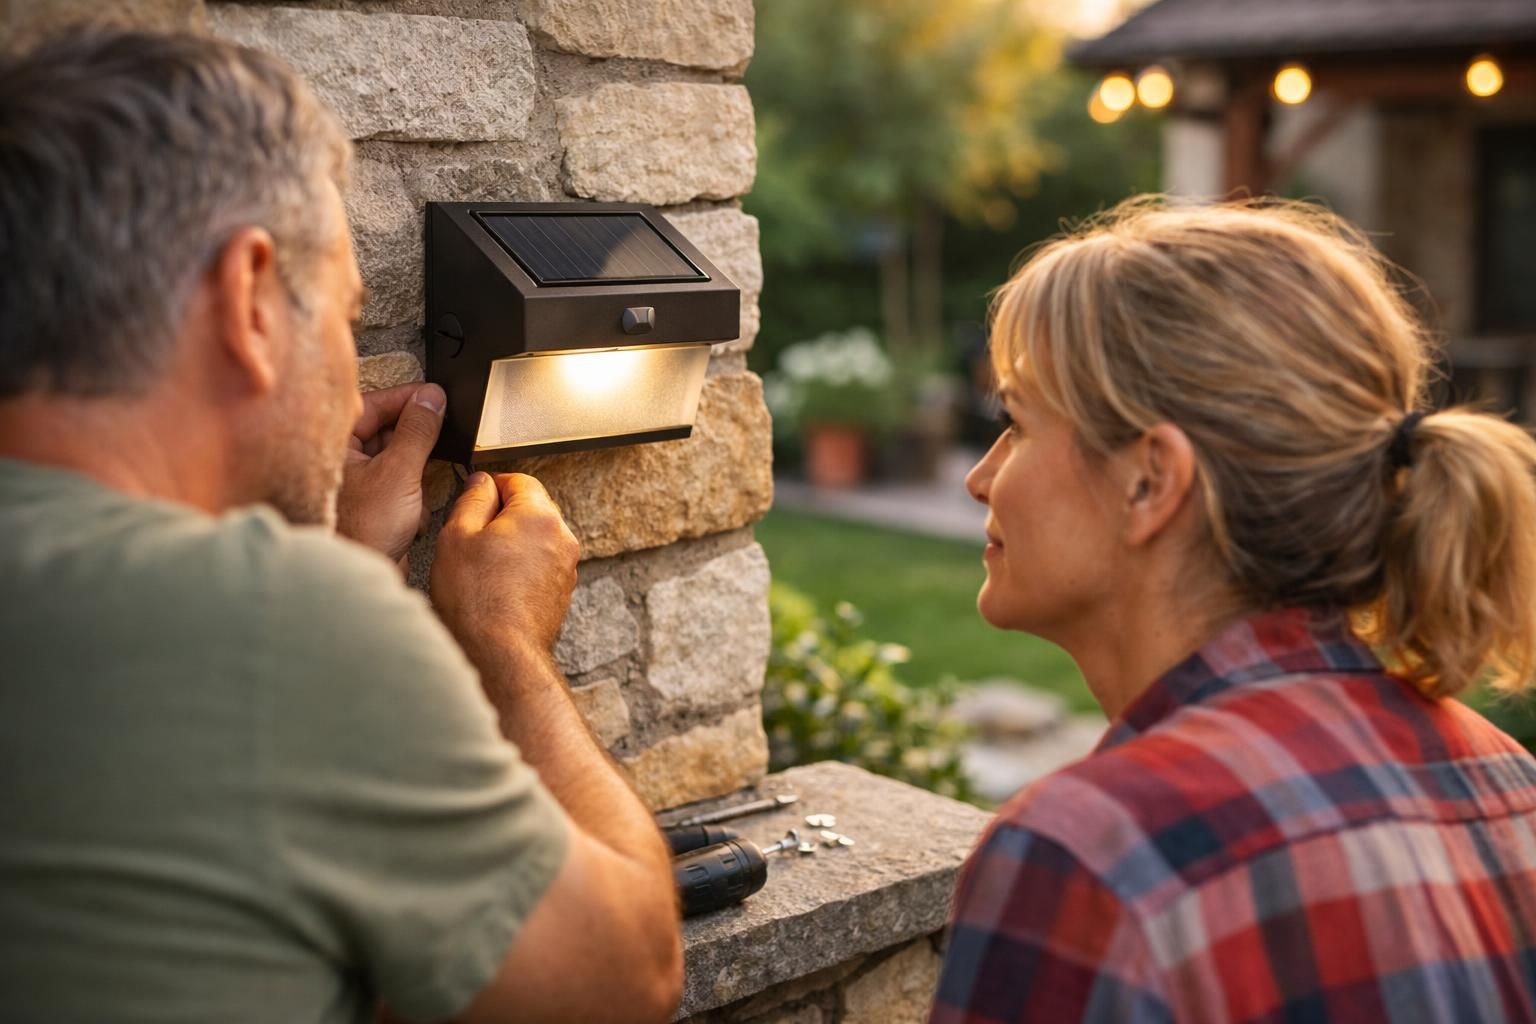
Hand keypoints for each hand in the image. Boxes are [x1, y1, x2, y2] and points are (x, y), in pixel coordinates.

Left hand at [336, 383, 445, 566]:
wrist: (358, 581)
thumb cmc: (362, 531)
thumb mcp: (399, 472)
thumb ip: (418, 431)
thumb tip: (431, 399)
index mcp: (336, 445)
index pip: (372, 404)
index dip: (406, 398)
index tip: (434, 396)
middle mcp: (340, 461)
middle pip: (385, 431)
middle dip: (414, 441)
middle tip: (439, 435)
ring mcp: (355, 484)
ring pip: (395, 461)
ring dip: (414, 474)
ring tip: (419, 487)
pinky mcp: (370, 507)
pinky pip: (398, 487)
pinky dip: (411, 497)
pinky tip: (413, 515)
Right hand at [432, 473, 579, 654]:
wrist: (500, 655)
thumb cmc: (475, 598)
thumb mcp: (457, 536)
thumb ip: (472, 499)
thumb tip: (482, 482)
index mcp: (539, 515)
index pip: (519, 481)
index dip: (492, 486)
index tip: (473, 499)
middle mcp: (562, 537)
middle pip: (532, 508)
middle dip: (503, 516)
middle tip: (471, 537)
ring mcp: (566, 567)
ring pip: (536, 538)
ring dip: (511, 544)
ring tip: (481, 568)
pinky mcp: (561, 592)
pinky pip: (540, 565)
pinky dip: (521, 568)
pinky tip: (496, 587)